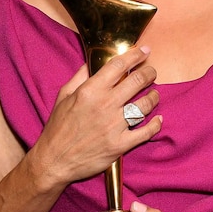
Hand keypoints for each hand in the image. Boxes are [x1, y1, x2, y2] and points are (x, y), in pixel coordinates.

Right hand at [31, 46, 161, 187]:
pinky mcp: (120, 145)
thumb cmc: (58, 127)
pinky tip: (158, 119)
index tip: (144, 51)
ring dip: (154, 97)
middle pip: (138, 80)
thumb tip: (91, 62)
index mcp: (90, 90)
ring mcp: (114, 125)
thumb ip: (79, 76)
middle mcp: (105, 105)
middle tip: (151, 72)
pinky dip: (156, 124)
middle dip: (149, 72)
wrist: (54, 160)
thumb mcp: (64, 96)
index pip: (119, 65)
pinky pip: (146, 131)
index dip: (135, 55)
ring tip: (154, 94)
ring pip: (145, 104)